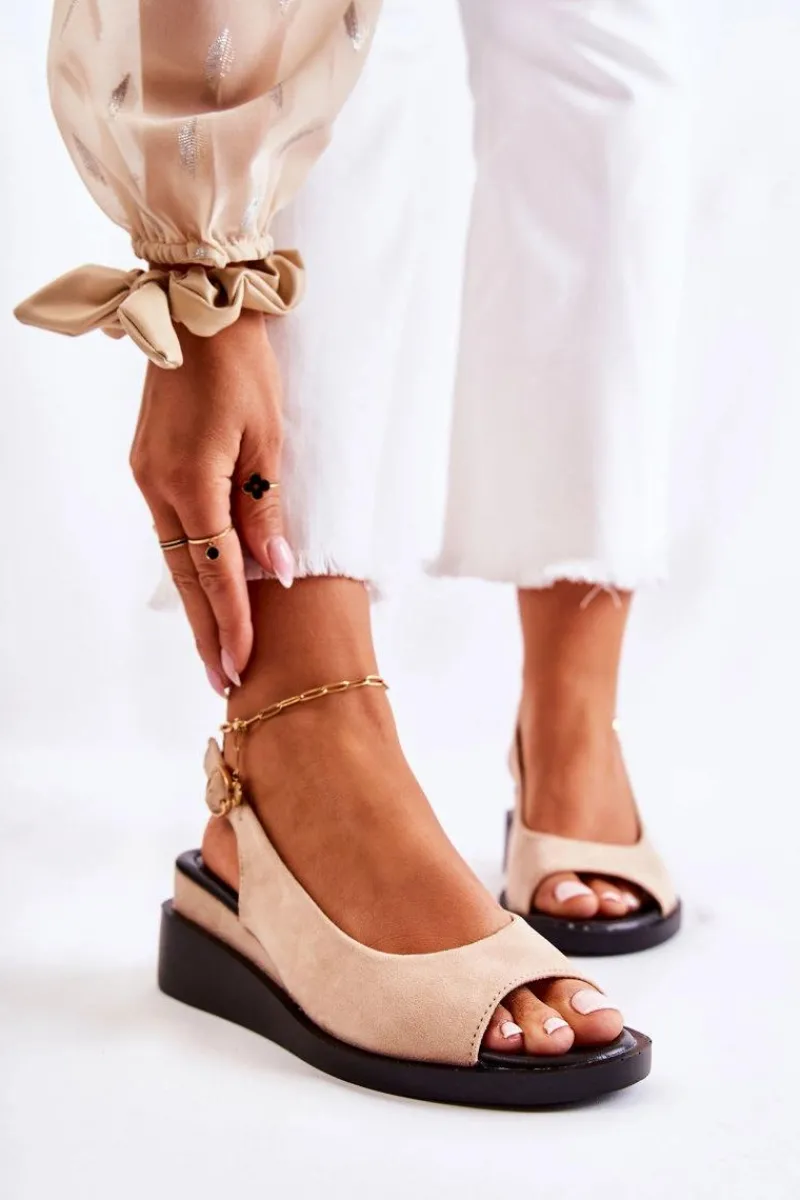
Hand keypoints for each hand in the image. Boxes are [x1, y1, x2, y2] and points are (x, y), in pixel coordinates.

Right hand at [130, 311, 294, 693]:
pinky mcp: (149, 465)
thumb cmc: (243, 369)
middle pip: (185, 577)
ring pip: (174, 556)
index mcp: (191, 483)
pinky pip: (170, 528)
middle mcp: (159, 487)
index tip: (240, 667)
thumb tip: (277, 572)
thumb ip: (265, 511)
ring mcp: (148, 476)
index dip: (232, 622)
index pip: (216, 572)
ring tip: (215, 648)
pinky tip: (201, 588)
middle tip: (221, 682)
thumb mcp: (267, 440)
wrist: (197, 310)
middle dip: (207, 631)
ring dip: (195, 603)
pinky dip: (187, 564)